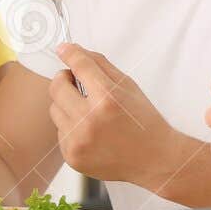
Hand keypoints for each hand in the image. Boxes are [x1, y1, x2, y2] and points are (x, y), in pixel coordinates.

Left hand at [48, 43, 183, 187]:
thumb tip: (72, 49)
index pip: (79, 66)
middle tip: (76, 82)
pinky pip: (59, 131)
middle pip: (56, 87)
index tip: (63, 49)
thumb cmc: (144, 122)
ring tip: (88, 112)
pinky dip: (71, 128)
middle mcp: (90, 120)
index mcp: (108, 99)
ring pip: (54, 109)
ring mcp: (79, 141)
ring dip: (67, 105)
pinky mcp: (72, 156)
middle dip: (64, 79)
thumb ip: (100, 65)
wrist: (156, 160)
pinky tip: (91, 133)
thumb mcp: (128, 87)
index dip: (69, 53)